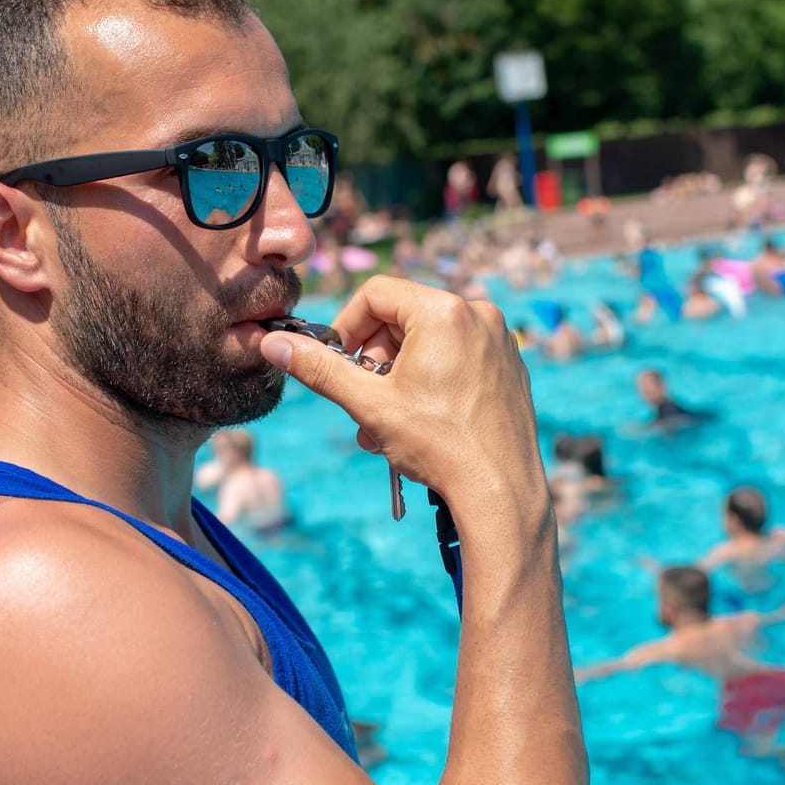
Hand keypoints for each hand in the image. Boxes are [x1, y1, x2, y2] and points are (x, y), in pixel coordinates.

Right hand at [260, 277, 545, 510]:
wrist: (500, 491)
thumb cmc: (439, 446)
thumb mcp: (369, 404)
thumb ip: (320, 369)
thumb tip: (274, 344)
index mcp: (444, 311)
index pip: (376, 293)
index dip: (347, 326)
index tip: (339, 363)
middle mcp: (478, 314)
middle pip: (403, 315)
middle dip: (374, 356)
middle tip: (365, 398)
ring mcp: (499, 339)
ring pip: (430, 339)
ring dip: (399, 374)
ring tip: (388, 420)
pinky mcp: (509, 365)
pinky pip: (459, 355)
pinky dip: (433, 378)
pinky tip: (424, 420)